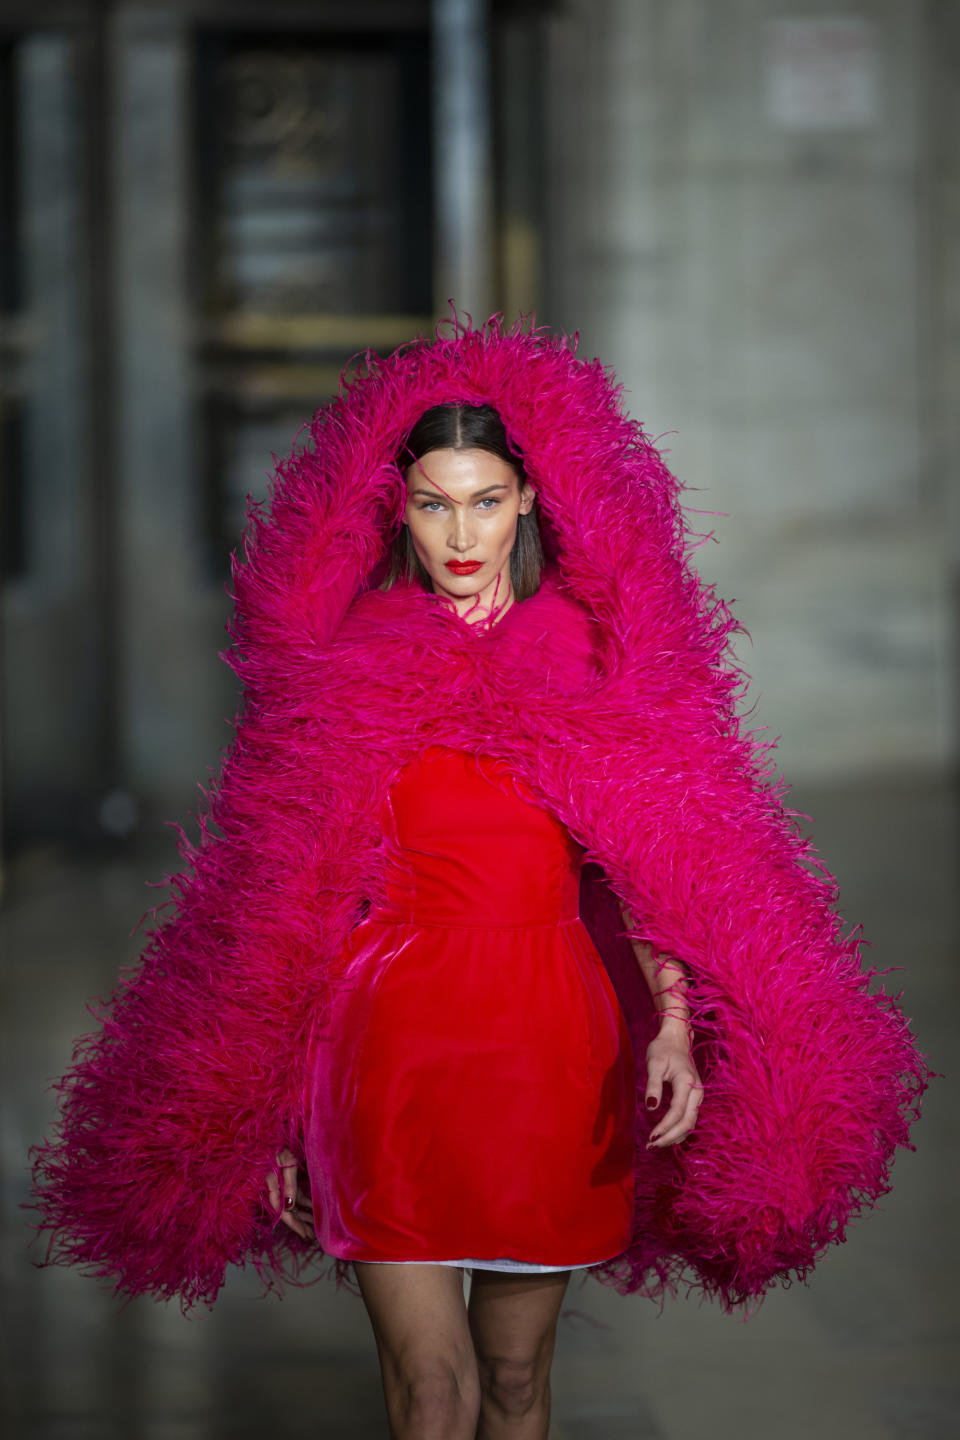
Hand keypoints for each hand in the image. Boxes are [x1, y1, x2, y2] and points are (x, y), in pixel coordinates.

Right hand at [265, 1147, 314, 1240]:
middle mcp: (278, 1187)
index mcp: (274, 1184)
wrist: (278, 1133)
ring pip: (294, 1205)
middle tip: (311, 1236)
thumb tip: (289, 1206)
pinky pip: (297, 1196)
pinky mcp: (290, 1180)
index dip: (293, 1223)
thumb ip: (288, 1183)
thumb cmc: (282, 1145)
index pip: (283, 1209)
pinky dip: (305, 1204)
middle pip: (288, 1210)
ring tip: (315, 1227)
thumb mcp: (286, 1161)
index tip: (305, 1233)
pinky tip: (314, 1211)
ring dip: (303, 1215)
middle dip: (299, 1224)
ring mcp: (284, 1185)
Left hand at [644, 1021, 702, 1147]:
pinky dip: (679, 1130)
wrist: (676, 1039)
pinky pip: (689, 1118)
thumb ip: (653, 1085)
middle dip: (670, 1136)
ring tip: (656, 1144)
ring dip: (675, 1136)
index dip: (665, 1127)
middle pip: (688, 1122)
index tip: (651, 1137)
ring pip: (690, 1123)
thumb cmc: (663, 1049)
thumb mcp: (654, 1063)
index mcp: (687, 1082)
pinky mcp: (694, 1098)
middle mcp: (697, 1092)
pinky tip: (666, 1136)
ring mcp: (698, 1096)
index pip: (677, 1111)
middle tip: (652, 1146)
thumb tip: (651, 1107)